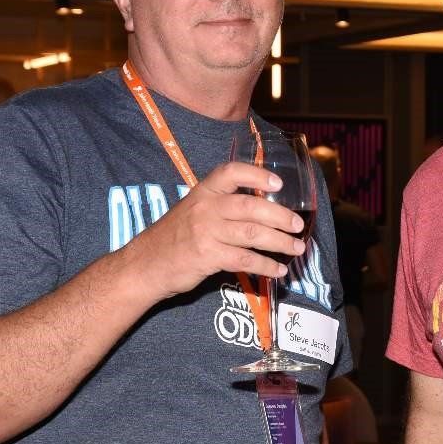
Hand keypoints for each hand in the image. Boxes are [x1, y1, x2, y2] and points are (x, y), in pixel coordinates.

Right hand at [122, 161, 305, 298]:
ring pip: (252, 233)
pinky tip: (278, 270)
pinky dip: (266, 266)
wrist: (144, 265)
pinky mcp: (207, 256)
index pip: (230, 173)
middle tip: (298, 225)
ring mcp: (206, 232)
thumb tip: (263, 211)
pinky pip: (245, 259)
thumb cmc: (174, 238)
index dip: (256, 175)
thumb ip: (221, 206)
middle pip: (251, 207)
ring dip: (280, 242)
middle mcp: (205, 208)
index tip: (278, 184)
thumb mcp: (193, 211)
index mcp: (203, 192)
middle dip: (280, 216)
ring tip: (297, 248)